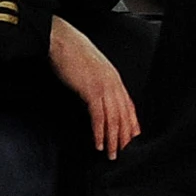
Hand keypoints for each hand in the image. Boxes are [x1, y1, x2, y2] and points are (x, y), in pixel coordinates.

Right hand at [48, 17, 138, 158]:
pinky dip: (99, 132)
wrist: (63, 41)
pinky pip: (98, 116)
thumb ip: (99, 85)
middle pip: (124, 115)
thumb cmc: (74, 55)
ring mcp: (104, 86)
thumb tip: (100, 100)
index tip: (133, 140)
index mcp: (115, 79)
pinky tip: (99, 143)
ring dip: (113, 139)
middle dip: (125, 137)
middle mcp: (114, 83)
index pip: (129, 107)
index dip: (132, 125)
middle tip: (123, 154)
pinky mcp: (91, 90)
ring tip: (111, 154)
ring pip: (114, 118)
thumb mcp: (92, 71)